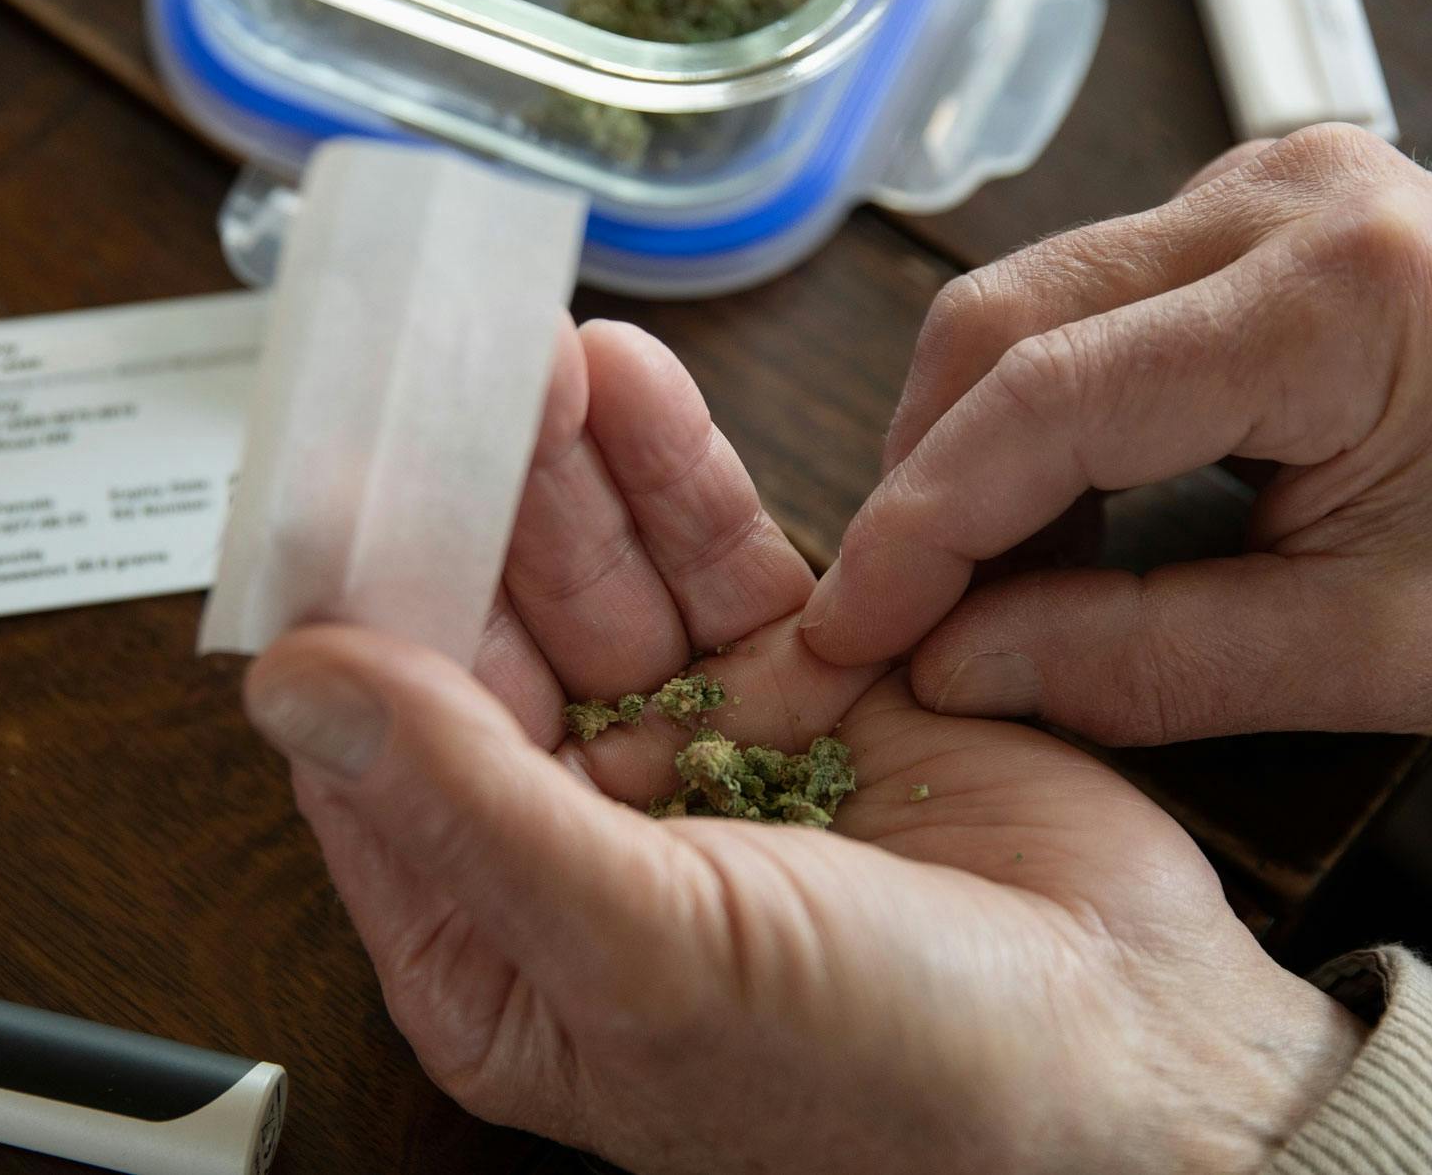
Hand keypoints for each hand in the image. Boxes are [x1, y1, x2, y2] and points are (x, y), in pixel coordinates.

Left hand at [245, 321, 1360, 1173]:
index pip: (379, 757)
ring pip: (601, 583)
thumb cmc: (889, 1080)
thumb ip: (467, 809)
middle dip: (464, 512)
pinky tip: (630, 388)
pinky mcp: (813, 685)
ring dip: (563, 471)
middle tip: (437, 375)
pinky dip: (675, 475)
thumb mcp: (648, 952)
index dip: (348, 620)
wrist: (1138, 1068)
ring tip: (530, 350)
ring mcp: (704, 756)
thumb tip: (293, 685)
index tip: (324, 484)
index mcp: (499, 951)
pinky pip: (719, 562)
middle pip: (488, 643)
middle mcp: (584, 846)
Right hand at [800, 123, 1431, 742]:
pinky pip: (1090, 298)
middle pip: (1008, 318)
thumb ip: (1149, 662)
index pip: (1048, 396)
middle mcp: (1284, 199)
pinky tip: (1041, 512)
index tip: (848, 629)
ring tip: (963, 581)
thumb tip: (957, 664)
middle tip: (888, 616)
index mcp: (1333, 297)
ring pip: (1032, 299)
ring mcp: (1268, 186)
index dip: (922, 522)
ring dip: (971, 442)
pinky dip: (1038, 409)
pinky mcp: (1256, 210)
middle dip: (923, 476)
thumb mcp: (1374, 653)